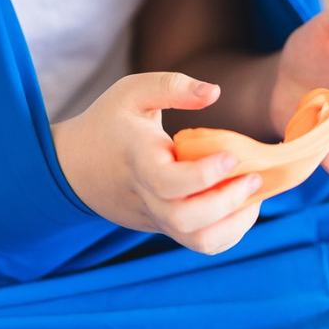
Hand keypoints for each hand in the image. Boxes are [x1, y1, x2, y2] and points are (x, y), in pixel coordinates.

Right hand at [51, 73, 263, 254]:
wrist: (75, 168)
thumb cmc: (108, 124)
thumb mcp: (132, 92)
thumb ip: (172, 86)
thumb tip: (215, 92)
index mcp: (138, 161)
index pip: (168, 182)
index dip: (204, 174)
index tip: (231, 155)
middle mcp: (146, 196)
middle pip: (185, 220)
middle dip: (227, 203)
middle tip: (254, 176)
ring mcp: (155, 217)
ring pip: (196, 241)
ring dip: (233, 223)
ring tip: (252, 194)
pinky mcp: (164, 227)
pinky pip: (199, 242)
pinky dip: (228, 231)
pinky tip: (241, 204)